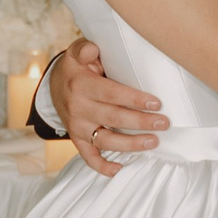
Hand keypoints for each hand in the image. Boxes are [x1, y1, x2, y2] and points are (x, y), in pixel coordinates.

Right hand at [56, 38, 168, 178]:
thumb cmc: (75, 68)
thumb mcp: (76, 52)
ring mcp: (77, 127)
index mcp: (81, 85)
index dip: (134, 100)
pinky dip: (101, 166)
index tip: (156, 103)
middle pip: (113, 118)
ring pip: (105, 141)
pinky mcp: (77, 139)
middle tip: (164, 123)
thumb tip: (92, 49)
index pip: (111, 94)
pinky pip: (88, 157)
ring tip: (152, 142)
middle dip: (141, 122)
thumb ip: (84, 48)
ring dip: (130, 145)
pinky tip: (119, 169)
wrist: (54, 86)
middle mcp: (78, 108)